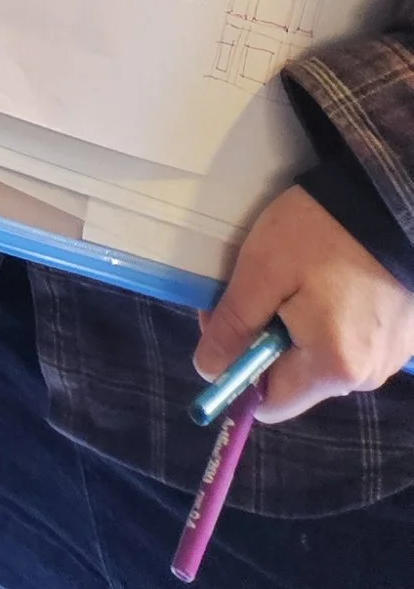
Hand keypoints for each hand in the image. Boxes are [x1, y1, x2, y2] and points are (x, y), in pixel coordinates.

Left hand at [196, 185, 413, 421]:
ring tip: (292, 277)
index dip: (238, 370)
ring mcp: (386, 358)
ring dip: (294, 327)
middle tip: (254, 288)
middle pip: (295, 379)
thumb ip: (234, 324)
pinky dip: (326, 320)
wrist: (386, 200)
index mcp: (332, 368)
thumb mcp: (262, 269)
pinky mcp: (398, 337)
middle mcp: (365, 377)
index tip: (227, 323)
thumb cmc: (322, 232)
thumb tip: (208, 369)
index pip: (272, 402)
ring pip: (319, 359)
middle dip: (264, 340)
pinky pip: (347, 343)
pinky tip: (324, 281)